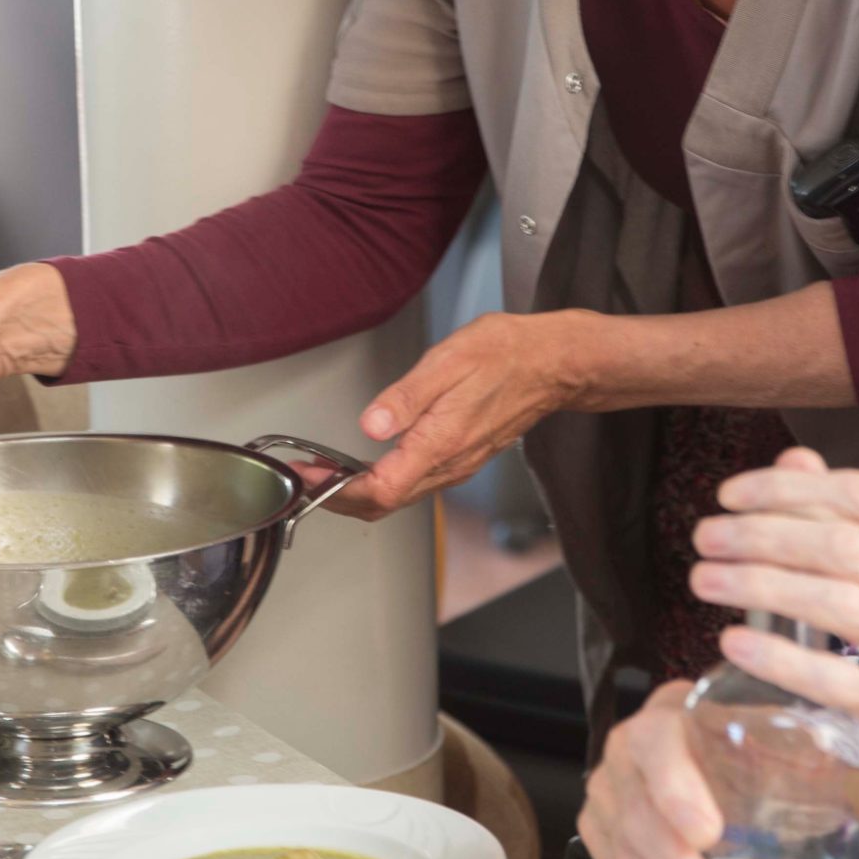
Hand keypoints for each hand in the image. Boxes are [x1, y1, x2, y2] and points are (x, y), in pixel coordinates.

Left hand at [331, 311, 591, 515]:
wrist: (553, 363)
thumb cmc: (506, 355)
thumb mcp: (448, 362)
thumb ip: (406, 397)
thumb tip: (370, 424)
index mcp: (441, 444)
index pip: (381, 490)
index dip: (337, 492)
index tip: (308, 478)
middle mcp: (450, 464)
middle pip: (385, 502)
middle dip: (338, 496)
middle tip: (305, 477)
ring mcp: (457, 465)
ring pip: (400, 496)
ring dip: (359, 491)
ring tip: (326, 471)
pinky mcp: (461, 457)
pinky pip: (416, 483)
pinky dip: (383, 481)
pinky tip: (369, 463)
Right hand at [580, 676, 858, 858]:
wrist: (723, 751)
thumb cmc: (767, 750)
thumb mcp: (811, 755)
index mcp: (680, 714)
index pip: (659, 740)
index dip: (675, 786)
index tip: (708, 832)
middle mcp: (634, 750)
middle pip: (638, 810)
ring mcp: (614, 793)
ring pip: (624, 850)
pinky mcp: (606, 831)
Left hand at [690, 452, 858, 858]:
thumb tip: (795, 462)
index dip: (792, 488)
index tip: (731, 495)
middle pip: (848, 543)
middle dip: (763, 533)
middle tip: (705, 537)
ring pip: (841, 603)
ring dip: (759, 586)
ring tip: (705, 581)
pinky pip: (841, 680)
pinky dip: (780, 658)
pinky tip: (734, 643)